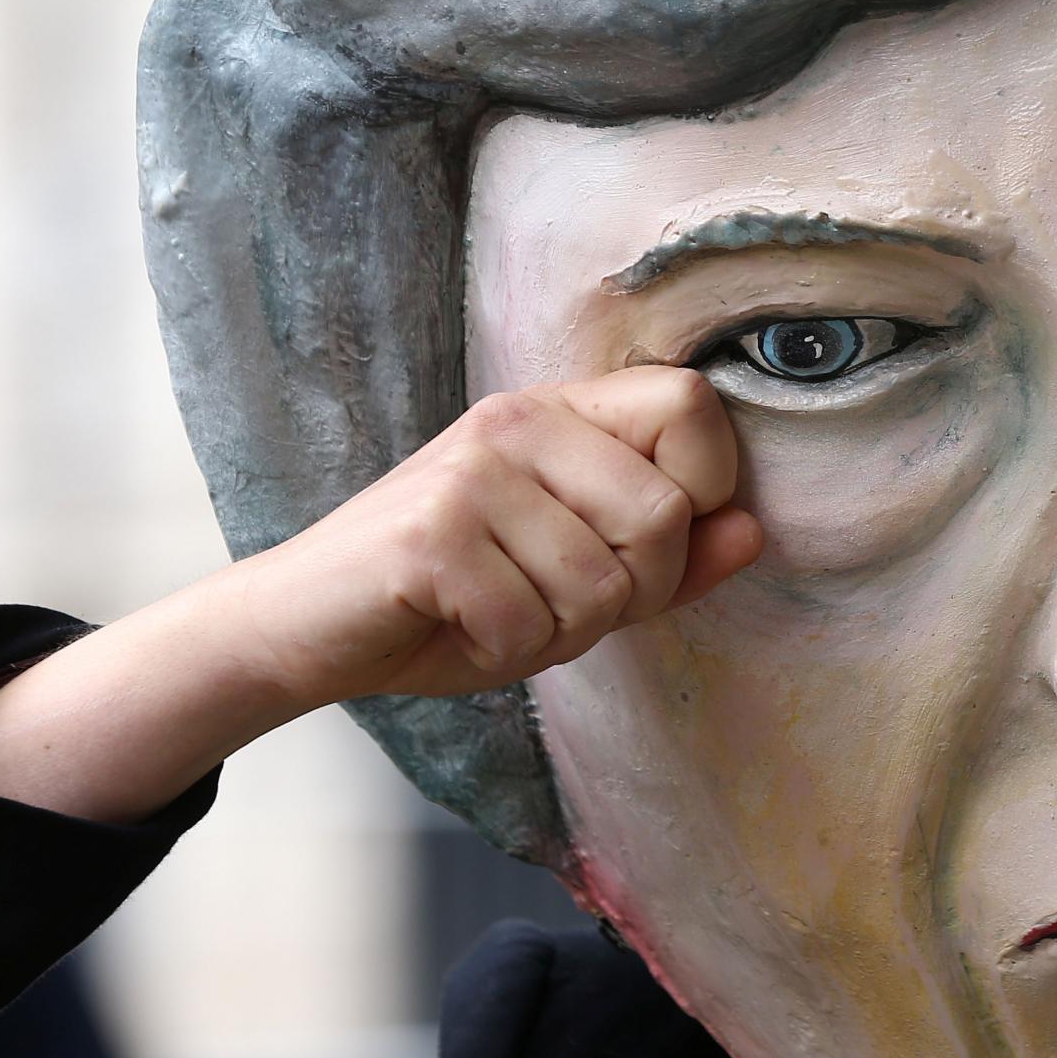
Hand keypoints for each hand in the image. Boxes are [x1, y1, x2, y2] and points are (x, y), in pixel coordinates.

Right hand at [220, 367, 761, 707]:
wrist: (303, 627)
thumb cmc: (448, 601)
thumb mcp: (574, 578)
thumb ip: (670, 555)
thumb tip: (754, 529)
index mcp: (561, 412)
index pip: (693, 405)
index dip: (701, 490)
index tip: (642, 543)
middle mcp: (518, 420)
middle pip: (662, 516)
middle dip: (626, 594)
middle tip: (550, 601)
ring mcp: (473, 469)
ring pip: (602, 583)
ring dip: (556, 632)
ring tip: (494, 611)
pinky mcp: (433, 531)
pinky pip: (533, 623)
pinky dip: (504, 652)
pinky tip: (455, 625)